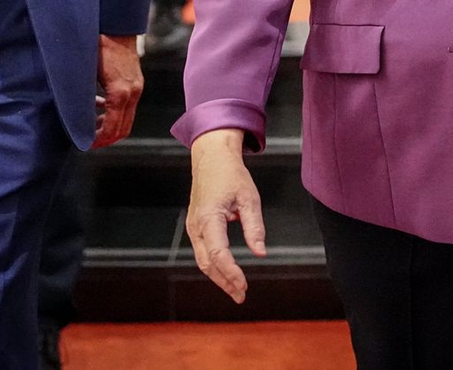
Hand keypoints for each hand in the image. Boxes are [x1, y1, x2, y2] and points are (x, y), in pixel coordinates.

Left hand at [92, 34, 143, 148]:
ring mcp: (137, 87)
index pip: (112, 128)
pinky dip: (115, 113)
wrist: (118, 25)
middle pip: (124, 129)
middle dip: (106, 139)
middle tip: (88, 141)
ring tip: (91, 126)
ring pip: (127, 119)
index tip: (84, 144)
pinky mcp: (136, 82)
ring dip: (110, 127)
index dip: (98, 140)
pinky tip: (98, 107)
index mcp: (120, 92)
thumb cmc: (99, 46)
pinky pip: (128, 106)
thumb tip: (75, 117)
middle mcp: (132, 92)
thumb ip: (84, 97)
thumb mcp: (86, 74)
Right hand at [187, 130, 266, 303]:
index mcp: (208, 218)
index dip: (231, 273)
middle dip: (224, 282)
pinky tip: (228, 272)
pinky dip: (214, 265)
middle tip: (242, 295)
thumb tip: (260, 253)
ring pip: (203, 260)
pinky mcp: (194, 226)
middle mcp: (196, 225)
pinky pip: (202, 251)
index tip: (244, 285)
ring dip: (219, 276)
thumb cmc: (231, 174)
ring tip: (236, 289)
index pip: (218, 255)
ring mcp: (192, 226)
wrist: (212, 157)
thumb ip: (254, 227)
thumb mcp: (249, 197)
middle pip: (207, 264)